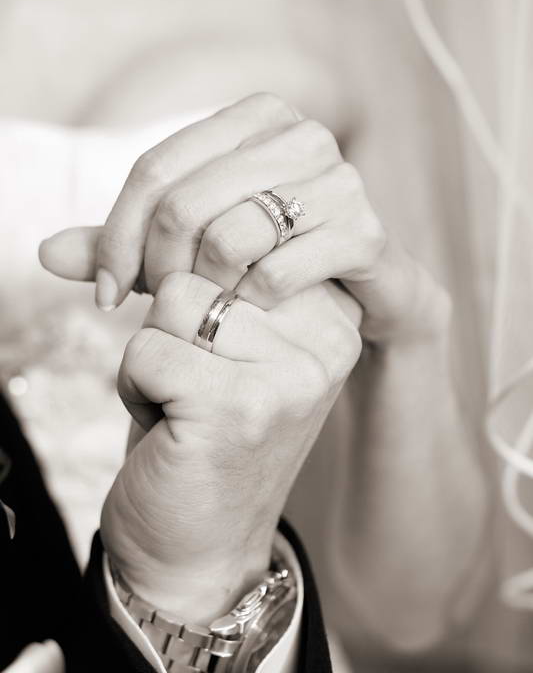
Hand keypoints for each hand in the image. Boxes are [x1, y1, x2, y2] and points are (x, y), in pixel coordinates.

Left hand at [40, 92, 448, 346]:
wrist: (358, 291)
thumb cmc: (266, 258)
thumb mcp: (190, 245)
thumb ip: (123, 244)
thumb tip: (43, 254)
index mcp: (255, 115)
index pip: (154, 170)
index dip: (116, 235)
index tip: (103, 292)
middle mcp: (302, 134)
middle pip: (184, 203)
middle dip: (154, 268)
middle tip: (149, 309)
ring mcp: (341, 180)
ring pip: (228, 237)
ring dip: (202, 290)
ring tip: (201, 311)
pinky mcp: (366, 232)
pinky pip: (278, 273)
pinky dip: (250, 304)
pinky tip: (246, 314)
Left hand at [100, 272, 361, 622]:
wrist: (200, 549)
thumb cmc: (202, 434)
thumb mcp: (224, 343)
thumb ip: (204, 277)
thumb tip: (91, 225)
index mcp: (331, 313)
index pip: (235, 241)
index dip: (195, 296)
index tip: (214, 352)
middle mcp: (327, 337)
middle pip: (201, 267)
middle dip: (171, 327)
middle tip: (198, 388)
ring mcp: (291, 372)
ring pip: (172, 299)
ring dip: (153, 354)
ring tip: (186, 405)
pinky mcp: (241, 404)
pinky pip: (146, 349)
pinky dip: (134, 387)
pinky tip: (173, 429)